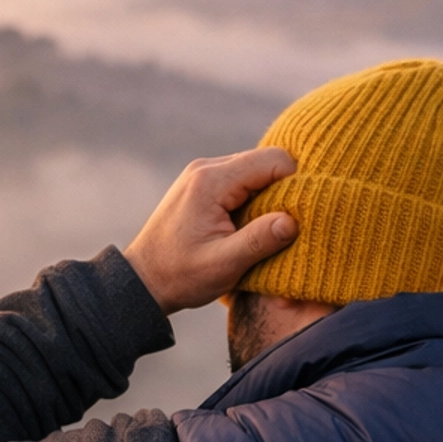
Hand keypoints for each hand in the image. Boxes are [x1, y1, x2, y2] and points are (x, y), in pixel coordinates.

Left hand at [124, 149, 298, 315]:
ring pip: (255, 170)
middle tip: (286, 225)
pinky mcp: (203, 185)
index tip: (299, 215)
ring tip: (266, 229)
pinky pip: (241, 181)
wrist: (142, 280)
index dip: (295, 184)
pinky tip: (250, 226)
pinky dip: (253, 199)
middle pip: (266, 161)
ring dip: (269, 196)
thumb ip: (259, 241)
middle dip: (284, 189)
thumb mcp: (223, 264)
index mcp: (212, 181)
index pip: (273, 160)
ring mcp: (203, 174)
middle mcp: (206, 168)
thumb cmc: (180, 276)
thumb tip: (292, 221)